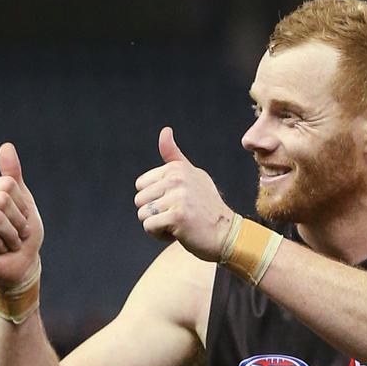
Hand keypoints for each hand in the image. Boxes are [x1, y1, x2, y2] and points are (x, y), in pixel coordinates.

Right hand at [0, 143, 42, 288]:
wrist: (23, 266)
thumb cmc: (24, 236)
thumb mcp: (24, 203)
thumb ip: (13, 176)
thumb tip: (6, 146)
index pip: (7, 185)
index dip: (22, 206)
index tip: (22, 220)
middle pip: (0, 199)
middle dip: (18, 221)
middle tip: (17, 234)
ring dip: (12, 236)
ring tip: (10, 243)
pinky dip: (2, 245)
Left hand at [135, 127, 233, 261]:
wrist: (227, 234)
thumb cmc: (207, 209)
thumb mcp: (192, 176)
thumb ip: (174, 157)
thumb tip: (165, 130)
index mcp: (177, 169)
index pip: (141, 185)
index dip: (154, 200)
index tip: (174, 204)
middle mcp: (177, 179)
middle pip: (140, 200)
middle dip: (154, 214)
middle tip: (177, 216)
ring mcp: (178, 197)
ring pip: (143, 215)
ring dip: (156, 225)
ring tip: (177, 225)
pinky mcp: (178, 216)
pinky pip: (149, 227)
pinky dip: (159, 235)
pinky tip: (178, 233)